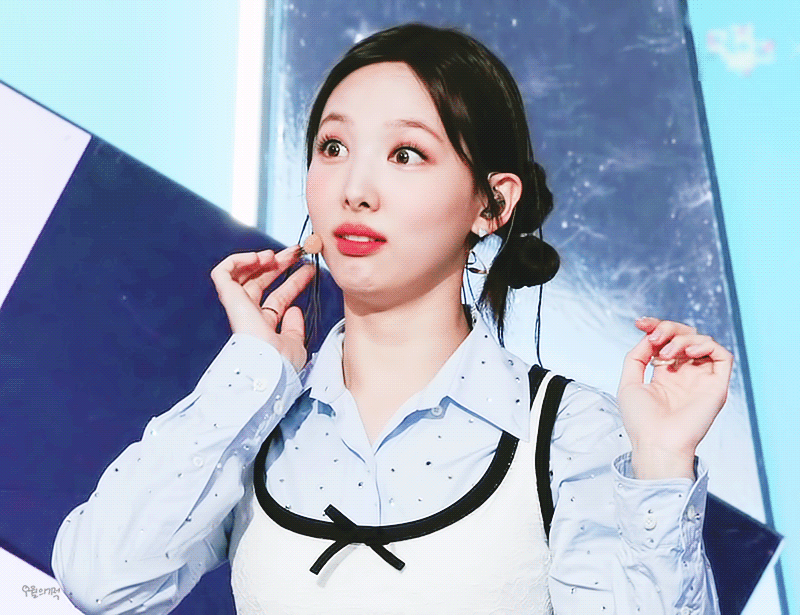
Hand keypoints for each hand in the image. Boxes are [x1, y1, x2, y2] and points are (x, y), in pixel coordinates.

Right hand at [210, 246, 315, 371]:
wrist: (269, 364)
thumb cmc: (282, 362)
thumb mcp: (296, 344)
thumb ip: (295, 327)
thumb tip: (295, 309)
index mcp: (265, 326)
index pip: (279, 298)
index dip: (294, 282)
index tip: (309, 269)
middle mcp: (250, 315)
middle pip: (263, 283)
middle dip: (280, 265)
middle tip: (297, 253)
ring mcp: (239, 306)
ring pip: (243, 276)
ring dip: (259, 260)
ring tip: (275, 254)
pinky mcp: (229, 298)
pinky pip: (223, 273)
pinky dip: (237, 261)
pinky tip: (257, 258)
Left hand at [617, 317, 733, 478]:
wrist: (656, 443)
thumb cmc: (641, 421)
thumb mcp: (629, 383)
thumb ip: (637, 357)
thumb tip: (649, 337)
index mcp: (666, 375)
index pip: (667, 341)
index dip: (656, 327)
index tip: (640, 323)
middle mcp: (686, 375)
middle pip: (685, 337)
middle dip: (668, 328)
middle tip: (654, 335)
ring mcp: (701, 380)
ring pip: (702, 342)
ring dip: (682, 338)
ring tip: (667, 352)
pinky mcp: (717, 386)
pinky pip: (722, 356)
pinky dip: (706, 345)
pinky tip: (688, 352)